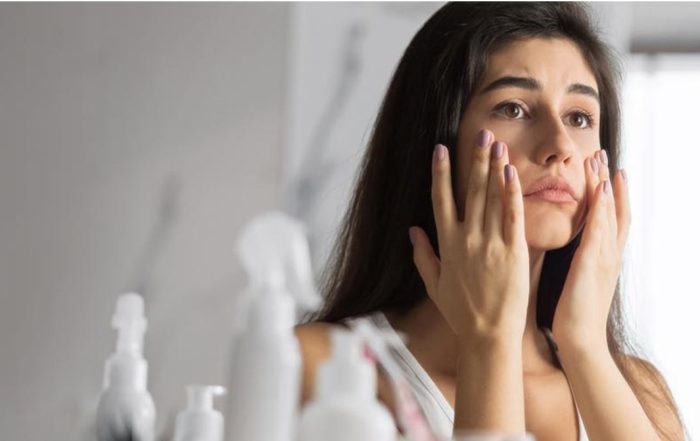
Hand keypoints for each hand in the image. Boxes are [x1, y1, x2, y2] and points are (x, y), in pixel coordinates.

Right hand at [409, 130, 529, 342]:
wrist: (487, 334)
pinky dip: (510, 193)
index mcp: (447, 244)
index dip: (441, 172)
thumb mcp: (433, 284)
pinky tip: (510, 173)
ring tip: (497, 143)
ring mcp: (489, 243)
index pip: (441, 199)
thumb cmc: (461, 313)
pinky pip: (511, 216)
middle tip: (481, 133)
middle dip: (474, 159)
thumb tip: (412, 231)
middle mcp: (466, 238)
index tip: (441, 149)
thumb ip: (422, 255)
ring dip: (493, 168)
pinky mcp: (512, 252)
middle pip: (469, 191)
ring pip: (490, 198)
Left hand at [552, 149, 629, 353]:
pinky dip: (601, 209)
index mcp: (604, 256)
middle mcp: (609, 253)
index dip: (609, 192)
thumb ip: (580, 258)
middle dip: (609, 180)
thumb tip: (573, 243)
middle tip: (601, 153)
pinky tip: (599, 191)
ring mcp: (604, 257)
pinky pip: (598, 231)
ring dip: (605, 185)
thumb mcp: (579, 278)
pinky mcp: (593, 264)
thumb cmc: (574, 311)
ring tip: (599, 161)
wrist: (580, 340)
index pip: (610, 216)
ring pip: (609, 214)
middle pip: (614, 208)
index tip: (603, 168)